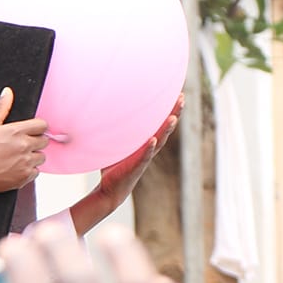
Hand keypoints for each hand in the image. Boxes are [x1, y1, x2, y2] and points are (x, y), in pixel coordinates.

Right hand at [0, 88, 49, 193]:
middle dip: (36, 141)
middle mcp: (24, 146)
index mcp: (17, 131)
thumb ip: (0, 108)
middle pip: (44, 141)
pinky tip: (16, 168)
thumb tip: (7, 92)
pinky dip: (29, 171)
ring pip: (41, 157)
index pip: (42, 125)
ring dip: (34, 156)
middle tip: (23, 145)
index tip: (31, 131)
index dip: (37, 127)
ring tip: (19, 157)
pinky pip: (36, 172)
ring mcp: (25, 163)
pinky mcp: (24, 177)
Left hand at [75, 96, 182, 233]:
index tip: (178, 93)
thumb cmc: (114, 166)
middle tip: (182, 98)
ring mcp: (145, 157)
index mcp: (147, 141)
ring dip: (166, 129)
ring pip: (160, 141)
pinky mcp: (136, 167)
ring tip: (173, 117)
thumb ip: (114, 130)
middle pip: (166, 128)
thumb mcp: (115, 144)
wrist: (111, 189)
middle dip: (175, 113)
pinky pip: (144, 156)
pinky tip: (153, 139)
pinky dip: (149, 148)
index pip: (162, 121)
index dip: (170, 108)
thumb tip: (100, 110)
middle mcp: (150, 147)